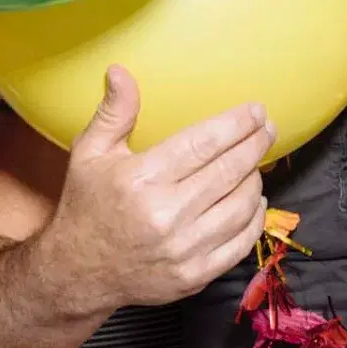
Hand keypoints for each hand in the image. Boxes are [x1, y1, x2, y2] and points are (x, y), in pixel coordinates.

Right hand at [42, 65, 270, 314]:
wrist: (78, 273)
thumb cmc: (86, 206)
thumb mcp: (89, 154)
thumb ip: (113, 113)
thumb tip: (120, 71)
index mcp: (141, 180)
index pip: (202, 144)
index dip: (236, 124)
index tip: (256, 110)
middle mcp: (166, 216)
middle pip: (228, 172)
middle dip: (255, 145)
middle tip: (268, 128)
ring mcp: (183, 250)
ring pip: (240, 207)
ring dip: (255, 179)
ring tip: (255, 162)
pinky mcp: (195, 276)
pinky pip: (240, 244)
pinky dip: (254, 218)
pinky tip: (254, 200)